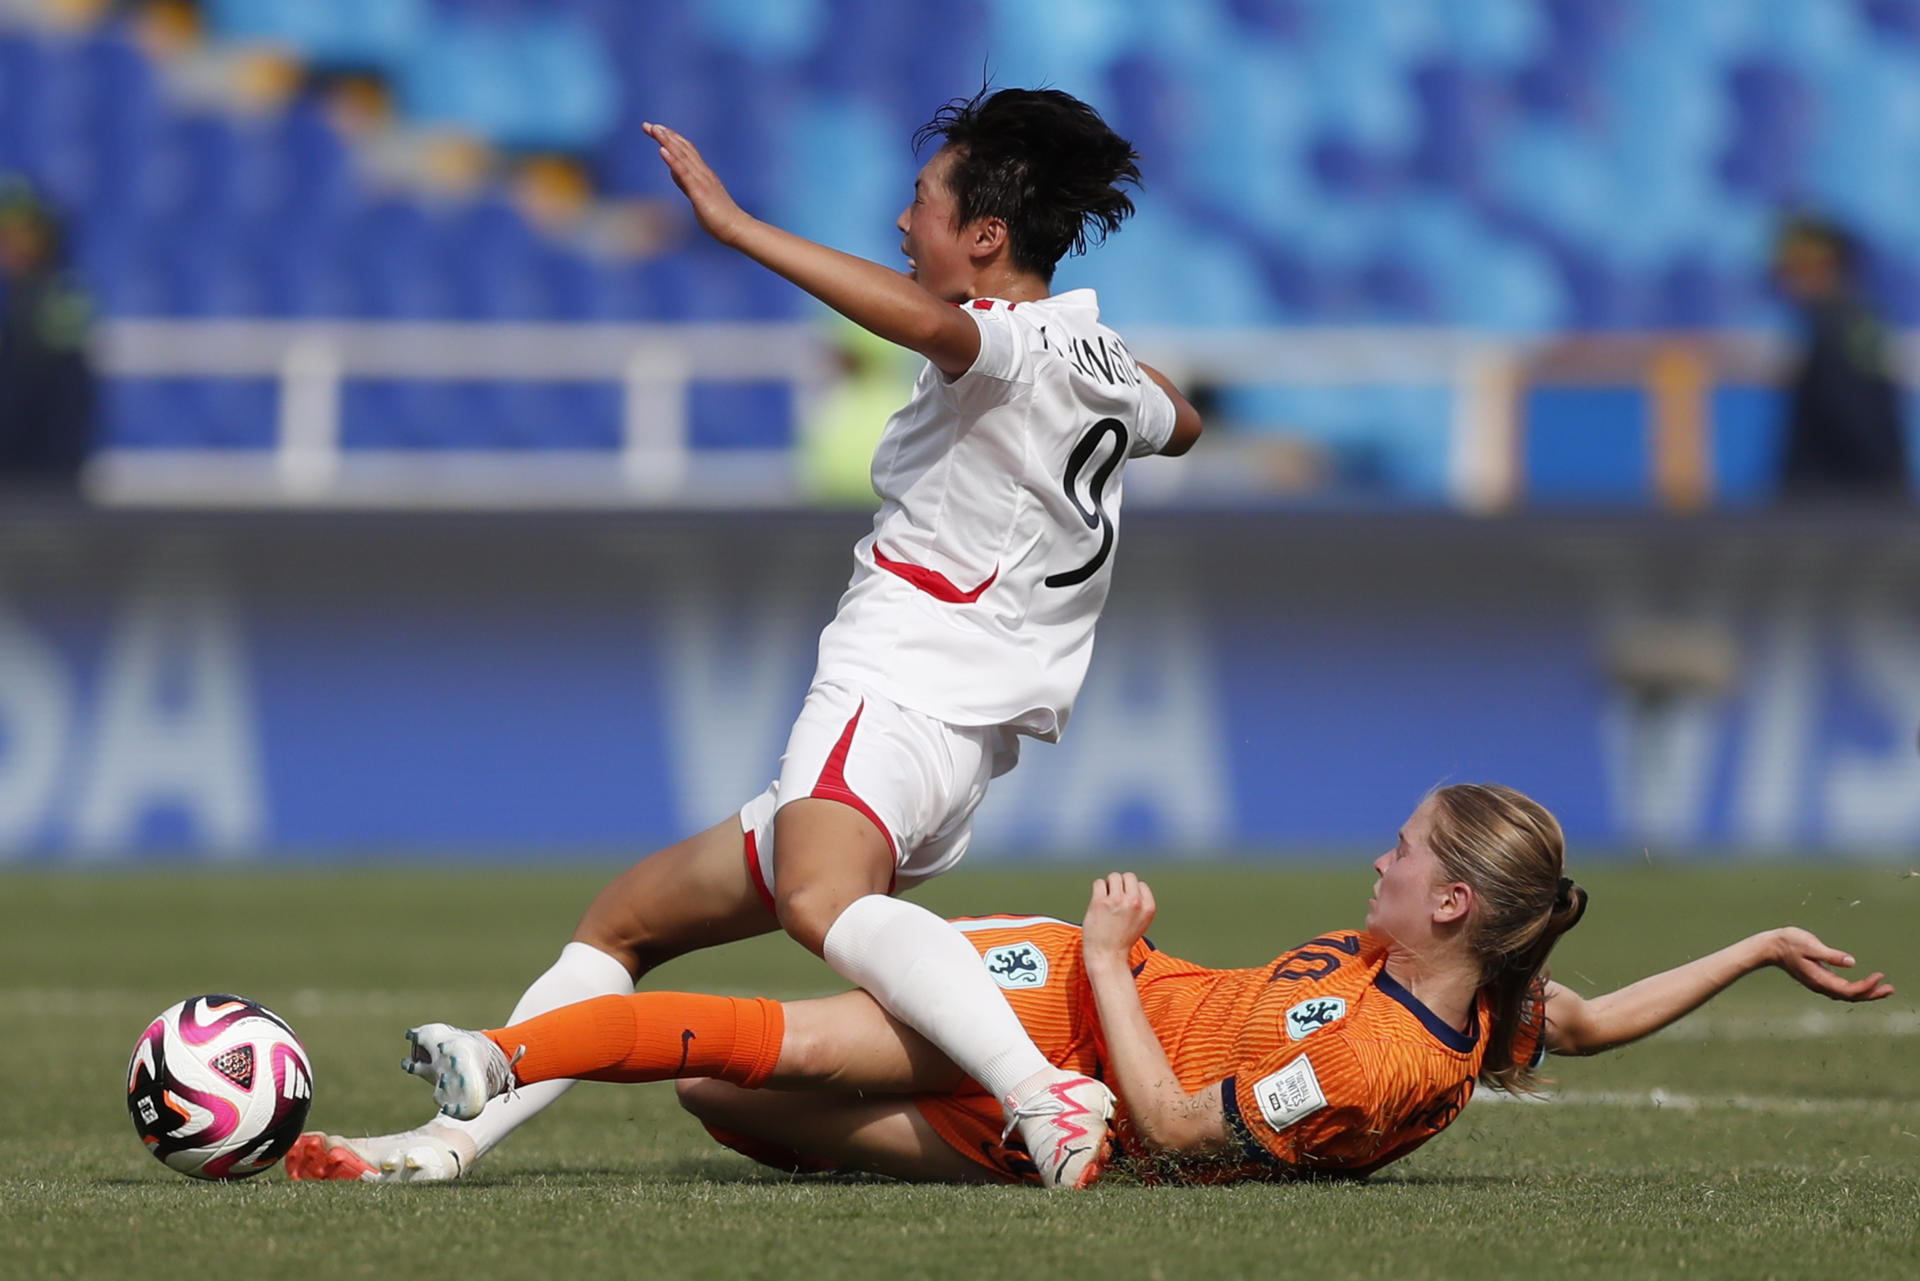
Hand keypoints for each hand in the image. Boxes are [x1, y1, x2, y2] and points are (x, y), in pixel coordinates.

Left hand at [642, 122, 751, 245]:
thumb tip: (673, 171)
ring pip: (682, 156)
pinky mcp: (699, 191)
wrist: (737, 228)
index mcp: (703, 174)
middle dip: (665, 136)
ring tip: (655, 129)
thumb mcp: (697, 196)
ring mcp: (702, 180)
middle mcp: (702, 172)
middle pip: (682, 148)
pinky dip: (672, 160)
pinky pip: (684, 172)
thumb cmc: (719, 217)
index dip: (671, 139)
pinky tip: (661, 150)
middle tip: (647, 125)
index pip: (686, 150)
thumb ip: (685, 183)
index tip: (656, 129)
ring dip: (667, 141)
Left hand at [1083, 872, 1155, 962]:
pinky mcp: (1100, 902)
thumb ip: (1140, 904)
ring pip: (1113, 877)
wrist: (1108, 957)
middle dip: (1120, 885)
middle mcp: (1135, 902)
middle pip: (1128, 877)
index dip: (1131, 892)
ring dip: (1108, 886)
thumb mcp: (1141, 922)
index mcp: (1148, 907)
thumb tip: (1133, 884)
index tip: (1125, 905)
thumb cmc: (1122, 940)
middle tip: (1114, 900)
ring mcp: (1117, 901)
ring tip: (1106, 901)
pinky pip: (1099, 882)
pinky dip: (1097, 889)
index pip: (1140, 884)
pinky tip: (1097, 902)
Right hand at [1766, 927, 1893, 1001]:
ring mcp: (1819, 984)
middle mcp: (1821, 986)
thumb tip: (1852, 962)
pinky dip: (1855, 989)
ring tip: (1882, 989)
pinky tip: (1863, 985)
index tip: (1879, 976)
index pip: (1849, 989)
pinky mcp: (1819, 979)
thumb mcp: (1810, 945)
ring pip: (1847, 995)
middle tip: (1891, 989)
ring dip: (1866, 993)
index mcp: (1820, 979)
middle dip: (1872, 994)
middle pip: (1851, 996)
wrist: (1769, 948)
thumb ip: (1830, 955)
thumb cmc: (1788, 943)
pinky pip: (1841, 990)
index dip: (1866, 986)